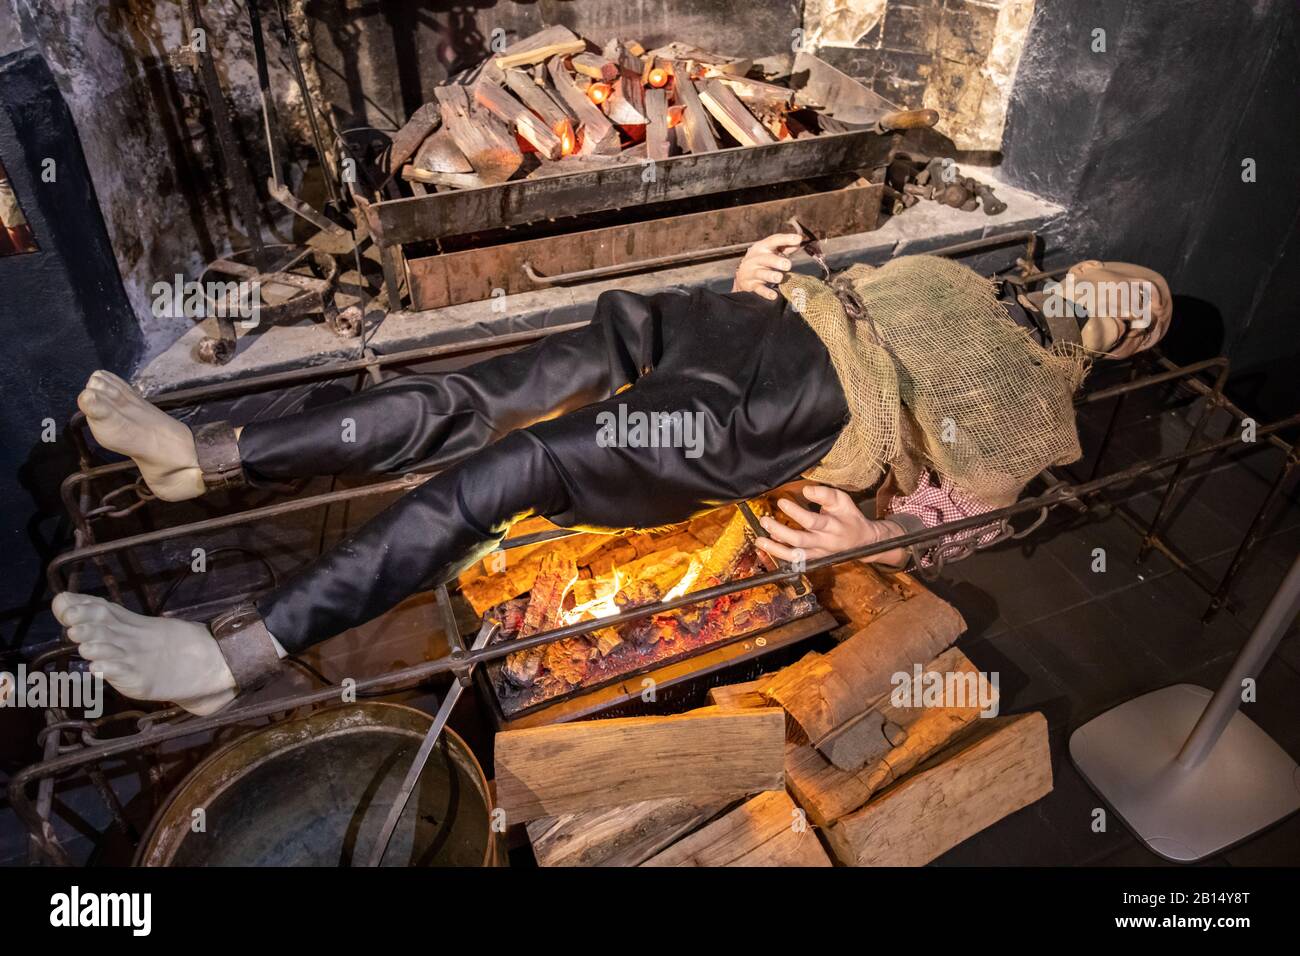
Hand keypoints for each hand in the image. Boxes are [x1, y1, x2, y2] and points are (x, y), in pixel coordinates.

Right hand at [733, 232, 802, 299]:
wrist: (742, 276)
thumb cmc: (761, 261)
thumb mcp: (770, 252)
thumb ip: (784, 247)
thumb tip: (798, 242)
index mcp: (762, 247)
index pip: (773, 241)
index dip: (786, 239)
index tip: (798, 239)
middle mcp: (755, 259)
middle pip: (766, 259)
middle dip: (776, 261)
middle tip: (787, 265)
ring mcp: (752, 272)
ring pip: (761, 274)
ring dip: (770, 275)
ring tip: (779, 277)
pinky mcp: (751, 285)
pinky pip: (759, 289)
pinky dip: (766, 293)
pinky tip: (774, 296)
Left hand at [754, 485, 907, 566]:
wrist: (863, 543)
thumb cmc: (850, 518)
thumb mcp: (843, 501)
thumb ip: (825, 494)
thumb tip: (806, 490)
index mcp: (833, 526)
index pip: (812, 521)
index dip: (795, 512)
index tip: (781, 502)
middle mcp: (824, 543)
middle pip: (799, 541)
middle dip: (779, 531)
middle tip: (765, 521)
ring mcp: (818, 554)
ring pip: (795, 557)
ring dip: (775, 549)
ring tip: (759, 540)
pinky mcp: (813, 560)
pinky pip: (794, 561)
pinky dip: (780, 554)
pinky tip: (767, 546)